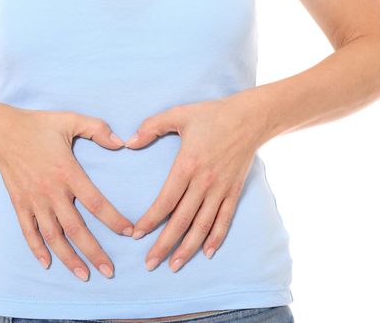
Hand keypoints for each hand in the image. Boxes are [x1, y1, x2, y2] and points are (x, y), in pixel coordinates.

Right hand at [0, 106, 134, 280]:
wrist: (1, 131)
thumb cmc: (38, 125)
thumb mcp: (70, 119)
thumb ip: (98, 129)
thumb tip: (123, 143)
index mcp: (68, 172)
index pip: (96, 203)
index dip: (114, 220)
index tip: (129, 232)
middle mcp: (51, 192)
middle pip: (76, 229)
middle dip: (94, 252)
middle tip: (109, 271)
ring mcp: (34, 201)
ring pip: (53, 237)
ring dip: (69, 258)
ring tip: (84, 275)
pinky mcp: (20, 204)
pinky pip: (28, 232)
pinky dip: (37, 249)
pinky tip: (47, 264)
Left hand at [124, 89, 271, 271]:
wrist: (250, 118)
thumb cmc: (211, 115)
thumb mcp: (178, 114)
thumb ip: (151, 127)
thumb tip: (129, 142)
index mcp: (187, 165)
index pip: (165, 200)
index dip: (150, 220)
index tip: (136, 235)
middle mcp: (204, 182)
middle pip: (182, 220)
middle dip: (164, 244)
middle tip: (150, 263)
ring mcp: (221, 189)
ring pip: (202, 226)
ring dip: (188, 248)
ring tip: (174, 265)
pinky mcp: (234, 192)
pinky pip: (224, 219)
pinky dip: (216, 238)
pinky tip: (207, 253)